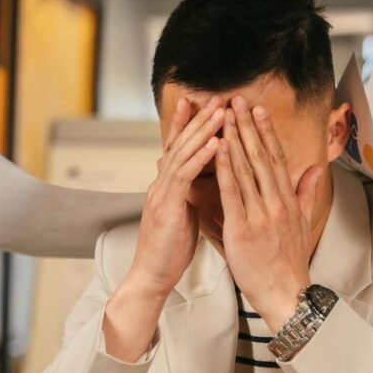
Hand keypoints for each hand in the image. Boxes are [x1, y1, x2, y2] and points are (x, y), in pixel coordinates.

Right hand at [125, 95, 224, 297]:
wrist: (152, 275)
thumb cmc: (169, 250)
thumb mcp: (181, 215)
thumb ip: (187, 194)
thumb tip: (196, 182)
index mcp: (166, 186)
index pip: (178, 148)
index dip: (187, 124)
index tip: (200, 103)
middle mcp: (161, 183)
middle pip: (180, 143)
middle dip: (197, 118)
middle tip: (214, 96)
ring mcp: (162, 193)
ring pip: (182, 153)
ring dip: (202, 130)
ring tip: (221, 111)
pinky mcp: (167, 206)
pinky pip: (185, 176)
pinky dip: (201, 157)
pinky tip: (216, 143)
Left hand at [214, 96, 323, 331]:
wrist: (285, 292)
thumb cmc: (290, 262)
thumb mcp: (304, 224)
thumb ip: (307, 194)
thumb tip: (315, 170)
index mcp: (288, 201)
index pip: (276, 159)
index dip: (266, 132)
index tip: (258, 110)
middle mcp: (276, 203)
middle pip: (262, 156)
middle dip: (249, 126)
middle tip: (238, 100)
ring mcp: (261, 214)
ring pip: (247, 169)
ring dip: (235, 139)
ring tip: (226, 115)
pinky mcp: (243, 228)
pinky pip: (232, 193)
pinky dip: (225, 168)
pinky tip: (219, 149)